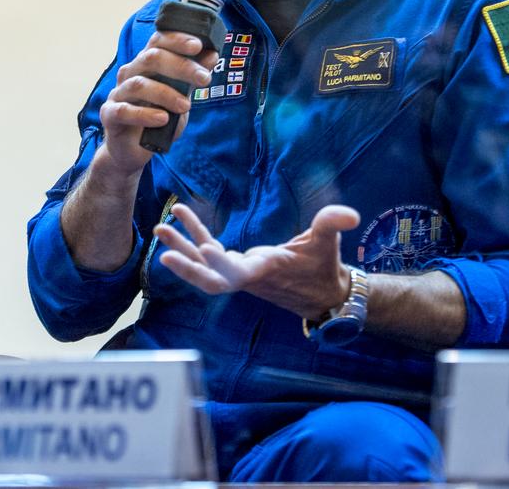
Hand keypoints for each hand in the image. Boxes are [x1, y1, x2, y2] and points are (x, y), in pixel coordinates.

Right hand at [98, 31, 216, 177]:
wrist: (133, 149)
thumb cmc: (158, 118)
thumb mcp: (181, 96)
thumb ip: (192, 77)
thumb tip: (212, 54)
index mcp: (145, 64)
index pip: (158, 41)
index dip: (177, 39)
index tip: (198, 45)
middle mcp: (130, 73)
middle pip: (151, 58)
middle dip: (181, 66)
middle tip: (204, 79)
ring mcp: (118, 93)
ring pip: (139, 84)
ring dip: (166, 94)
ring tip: (186, 106)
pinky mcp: (109, 115)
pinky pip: (124, 110)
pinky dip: (145, 114)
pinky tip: (162, 119)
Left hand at [154, 203, 359, 318]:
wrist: (321, 294)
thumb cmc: (323, 266)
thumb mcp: (328, 242)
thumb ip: (332, 224)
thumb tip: (349, 213)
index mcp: (267, 272)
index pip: (239, 274)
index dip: (221, 264)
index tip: (203, 249)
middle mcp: (247, 278)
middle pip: (210, 280)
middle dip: (187, 266)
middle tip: (163, 247)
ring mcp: (239, 275)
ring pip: (204, 269)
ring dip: (182, 249)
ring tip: (159, 228)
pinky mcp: (236, 267)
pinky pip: (209, 255)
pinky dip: (194, 239)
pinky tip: (180, 219)